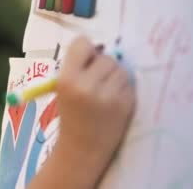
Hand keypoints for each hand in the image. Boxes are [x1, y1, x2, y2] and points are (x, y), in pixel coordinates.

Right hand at [55, 36, 135, 181]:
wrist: (82, 148)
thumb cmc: (71, 115)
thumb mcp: (63, 89)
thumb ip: (77, 66)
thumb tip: (101, 46)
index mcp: (67, 79)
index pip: (82, 43)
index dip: (86, 50)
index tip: (87, 59)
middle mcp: (87, 86)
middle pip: (106, 57)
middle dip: (103, 66)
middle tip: (97, 80)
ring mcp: (108, 96)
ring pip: (121, 69)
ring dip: (116, 76)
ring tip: (106, 91)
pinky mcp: (125, 105)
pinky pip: (130, 84)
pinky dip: (124, 89)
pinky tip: (114, 101)